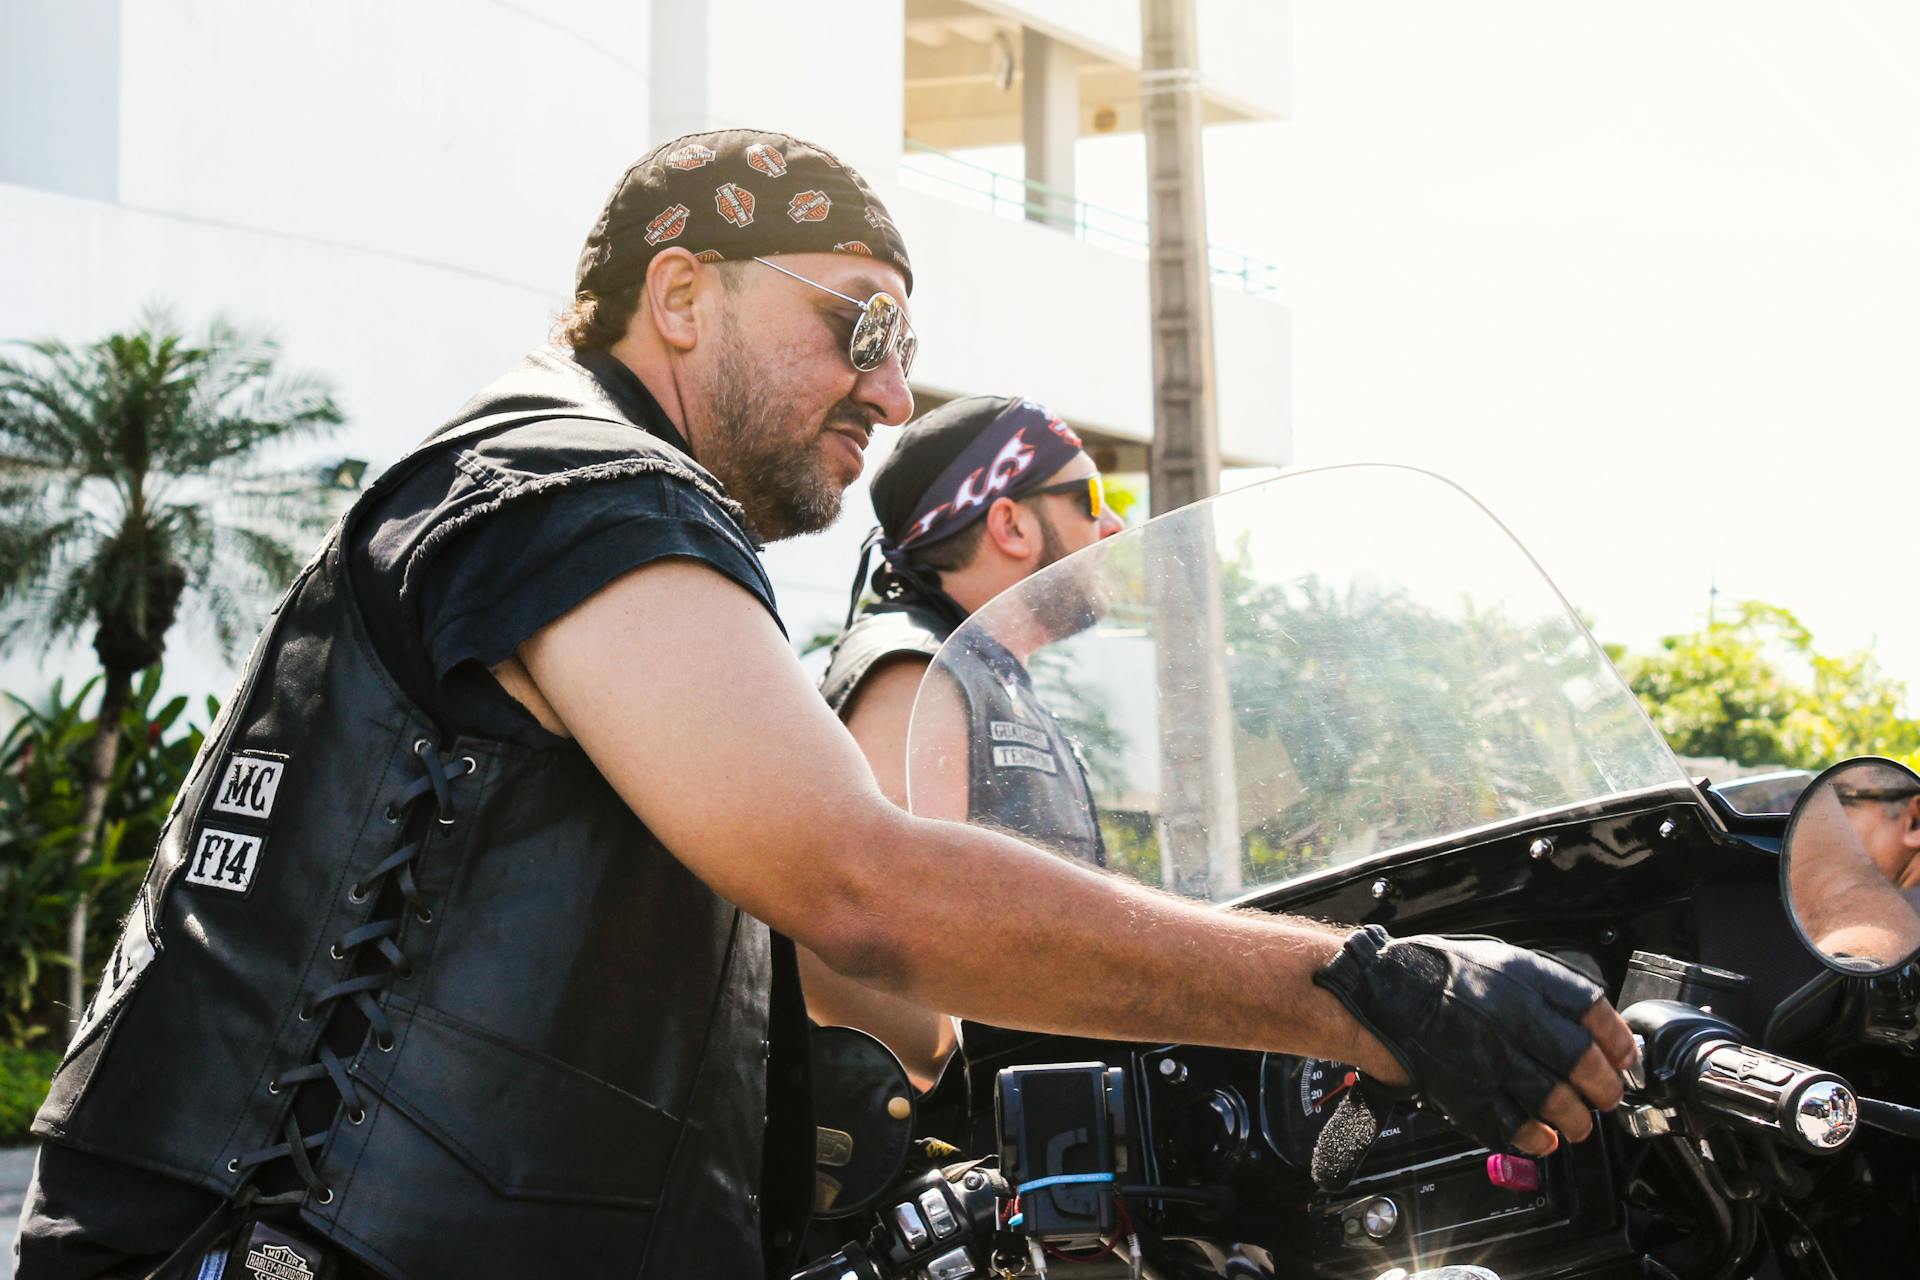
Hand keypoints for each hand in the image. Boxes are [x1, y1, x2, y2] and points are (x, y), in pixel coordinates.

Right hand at [1313, 927, 1638, 1155]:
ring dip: (1576, 1121)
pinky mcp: (1465, 1091)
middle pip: (1582, 1064)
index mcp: (1524, 979)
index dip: (1619, 1041)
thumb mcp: (1500, 960)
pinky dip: (1536, 1139)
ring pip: (1556, 1102)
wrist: (1380, 990)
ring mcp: (1489, 1057)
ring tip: (1578, 1124)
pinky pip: (1513, 1126)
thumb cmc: (1440, 975)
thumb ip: (1546, 989)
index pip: (1593, 1013)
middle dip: (1605, 1089)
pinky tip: (1543, 1138)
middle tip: (1606, 1097)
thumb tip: (1593, 1026)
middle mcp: (1511, 1017)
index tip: (1626, 1058)